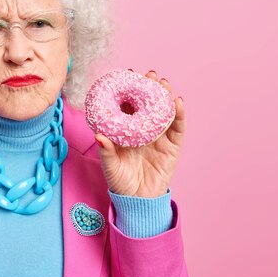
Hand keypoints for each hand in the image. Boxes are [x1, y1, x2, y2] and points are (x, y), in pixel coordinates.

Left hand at [95, 70, 186, 197]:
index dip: (129, 89)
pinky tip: (178, 102)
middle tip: (150, 75)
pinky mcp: (172, 147)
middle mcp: (144, 130)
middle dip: (150, 88)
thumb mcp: (110, 165)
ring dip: (165, 96)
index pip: (128, 105)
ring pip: (164, 112)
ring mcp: (159, 137)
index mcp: (127, 130)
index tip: (128, 74)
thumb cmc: (120, 182)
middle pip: (148, 104)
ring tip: (164, 84)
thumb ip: (106, 151)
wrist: (138, 202)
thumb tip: (98, 135)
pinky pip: (178, 128)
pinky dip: (179, 115)